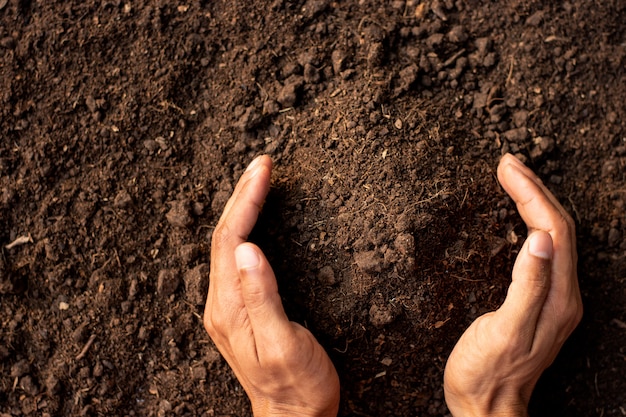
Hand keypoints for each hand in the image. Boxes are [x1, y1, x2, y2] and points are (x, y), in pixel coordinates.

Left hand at [204, 155, 339, 416]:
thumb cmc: (296, 385)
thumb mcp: (283, 344)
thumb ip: (263, 297)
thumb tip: (249, 248)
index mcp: (229, 306)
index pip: (232, 238)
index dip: (247, 199)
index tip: (264, 169)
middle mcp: (221, 301)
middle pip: (224, 235)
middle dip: (242, 194)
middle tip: (262, 163)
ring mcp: (228, 305)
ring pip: (228, 243)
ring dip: (242, 207)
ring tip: (258, 180)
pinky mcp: (240, 307)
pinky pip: (236, 256)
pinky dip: (247, 227)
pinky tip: (257, 220)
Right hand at [443, 154, 582, 415]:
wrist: (486, 408)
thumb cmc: (487, 373)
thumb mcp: (504, 331)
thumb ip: (526, 286)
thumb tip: (538, 238)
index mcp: (557, 297)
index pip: (553, 229)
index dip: (531, 193)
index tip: (505, 168)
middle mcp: (563, 294)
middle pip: (557, 227)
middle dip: (534, 189)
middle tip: (507, 163)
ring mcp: (553, 298)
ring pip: (553, 236)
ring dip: (534, 201)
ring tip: (512, 178)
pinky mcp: (539, 302)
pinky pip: (543, 250)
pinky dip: (529, 222)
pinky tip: (517, 217)